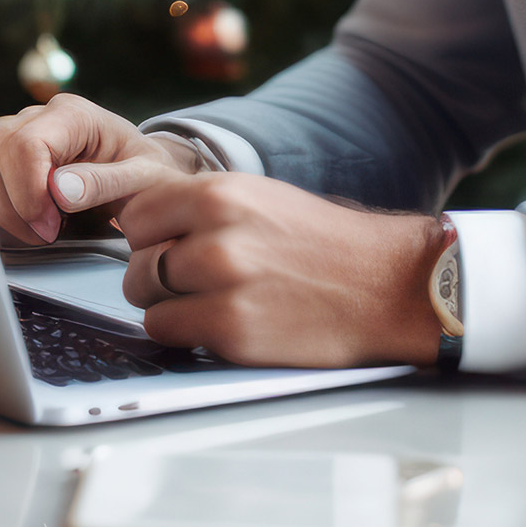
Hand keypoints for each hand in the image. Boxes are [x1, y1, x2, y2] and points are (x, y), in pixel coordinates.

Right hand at [0, 94, 200, 243]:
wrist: (141, 175)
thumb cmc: (145, 174)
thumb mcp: (143, 180)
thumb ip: (105, 182)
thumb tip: (59, 190)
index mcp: (73, 114)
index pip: (26, 143)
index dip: (28, 190)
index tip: (49, 226)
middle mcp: (37, 117)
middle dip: (13, 205)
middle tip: (47, 234)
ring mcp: (16, 135)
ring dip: (2, 210)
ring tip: (40, 231)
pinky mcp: (5, 158)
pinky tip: (28, 224)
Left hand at [106, 172, 445, 368]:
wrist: (387, 287)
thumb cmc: (326, 244)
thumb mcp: (262, 198)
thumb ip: (200, 207)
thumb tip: (137, 223)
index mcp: (223, 193)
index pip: (137, 215)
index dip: (149, 236)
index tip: (166, 247)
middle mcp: (218, 234)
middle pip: (137, 261)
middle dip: (157, 275)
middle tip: (196, 282)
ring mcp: (224, 284)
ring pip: (145, 298)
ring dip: (170, 306)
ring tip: (213, 303)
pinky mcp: (233, 330)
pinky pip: (168, 332)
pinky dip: (186, 333)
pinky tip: (223, 325)